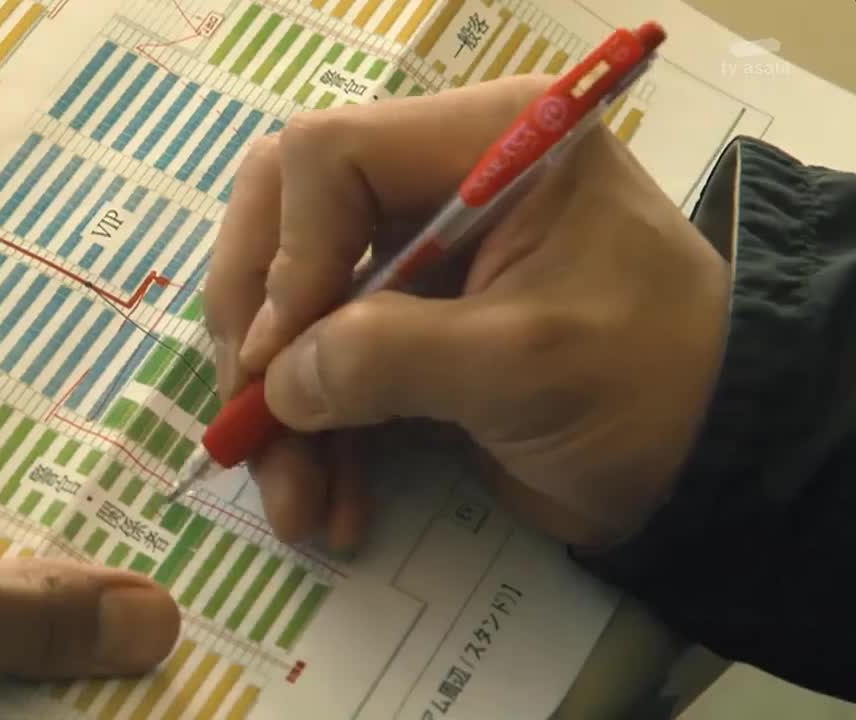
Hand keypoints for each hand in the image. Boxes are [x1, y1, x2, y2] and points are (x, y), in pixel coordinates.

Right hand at [205, 76, 730, 550]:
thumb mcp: (522, 364)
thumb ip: (387, 357)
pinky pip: (327, 366)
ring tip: (295, 504)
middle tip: (249, 418)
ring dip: (283, 410)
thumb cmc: (646, 387)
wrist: (711, 464)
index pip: (329, 157)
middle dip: (260, 331)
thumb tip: (276, 381)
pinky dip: (319, 438)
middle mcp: (435, 185)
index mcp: (481, 145)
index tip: (282, 357)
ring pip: (293, 306)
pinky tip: (330, 505)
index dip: (286, 254)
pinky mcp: (408, 328)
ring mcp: (415, 261)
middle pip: (284, 221)